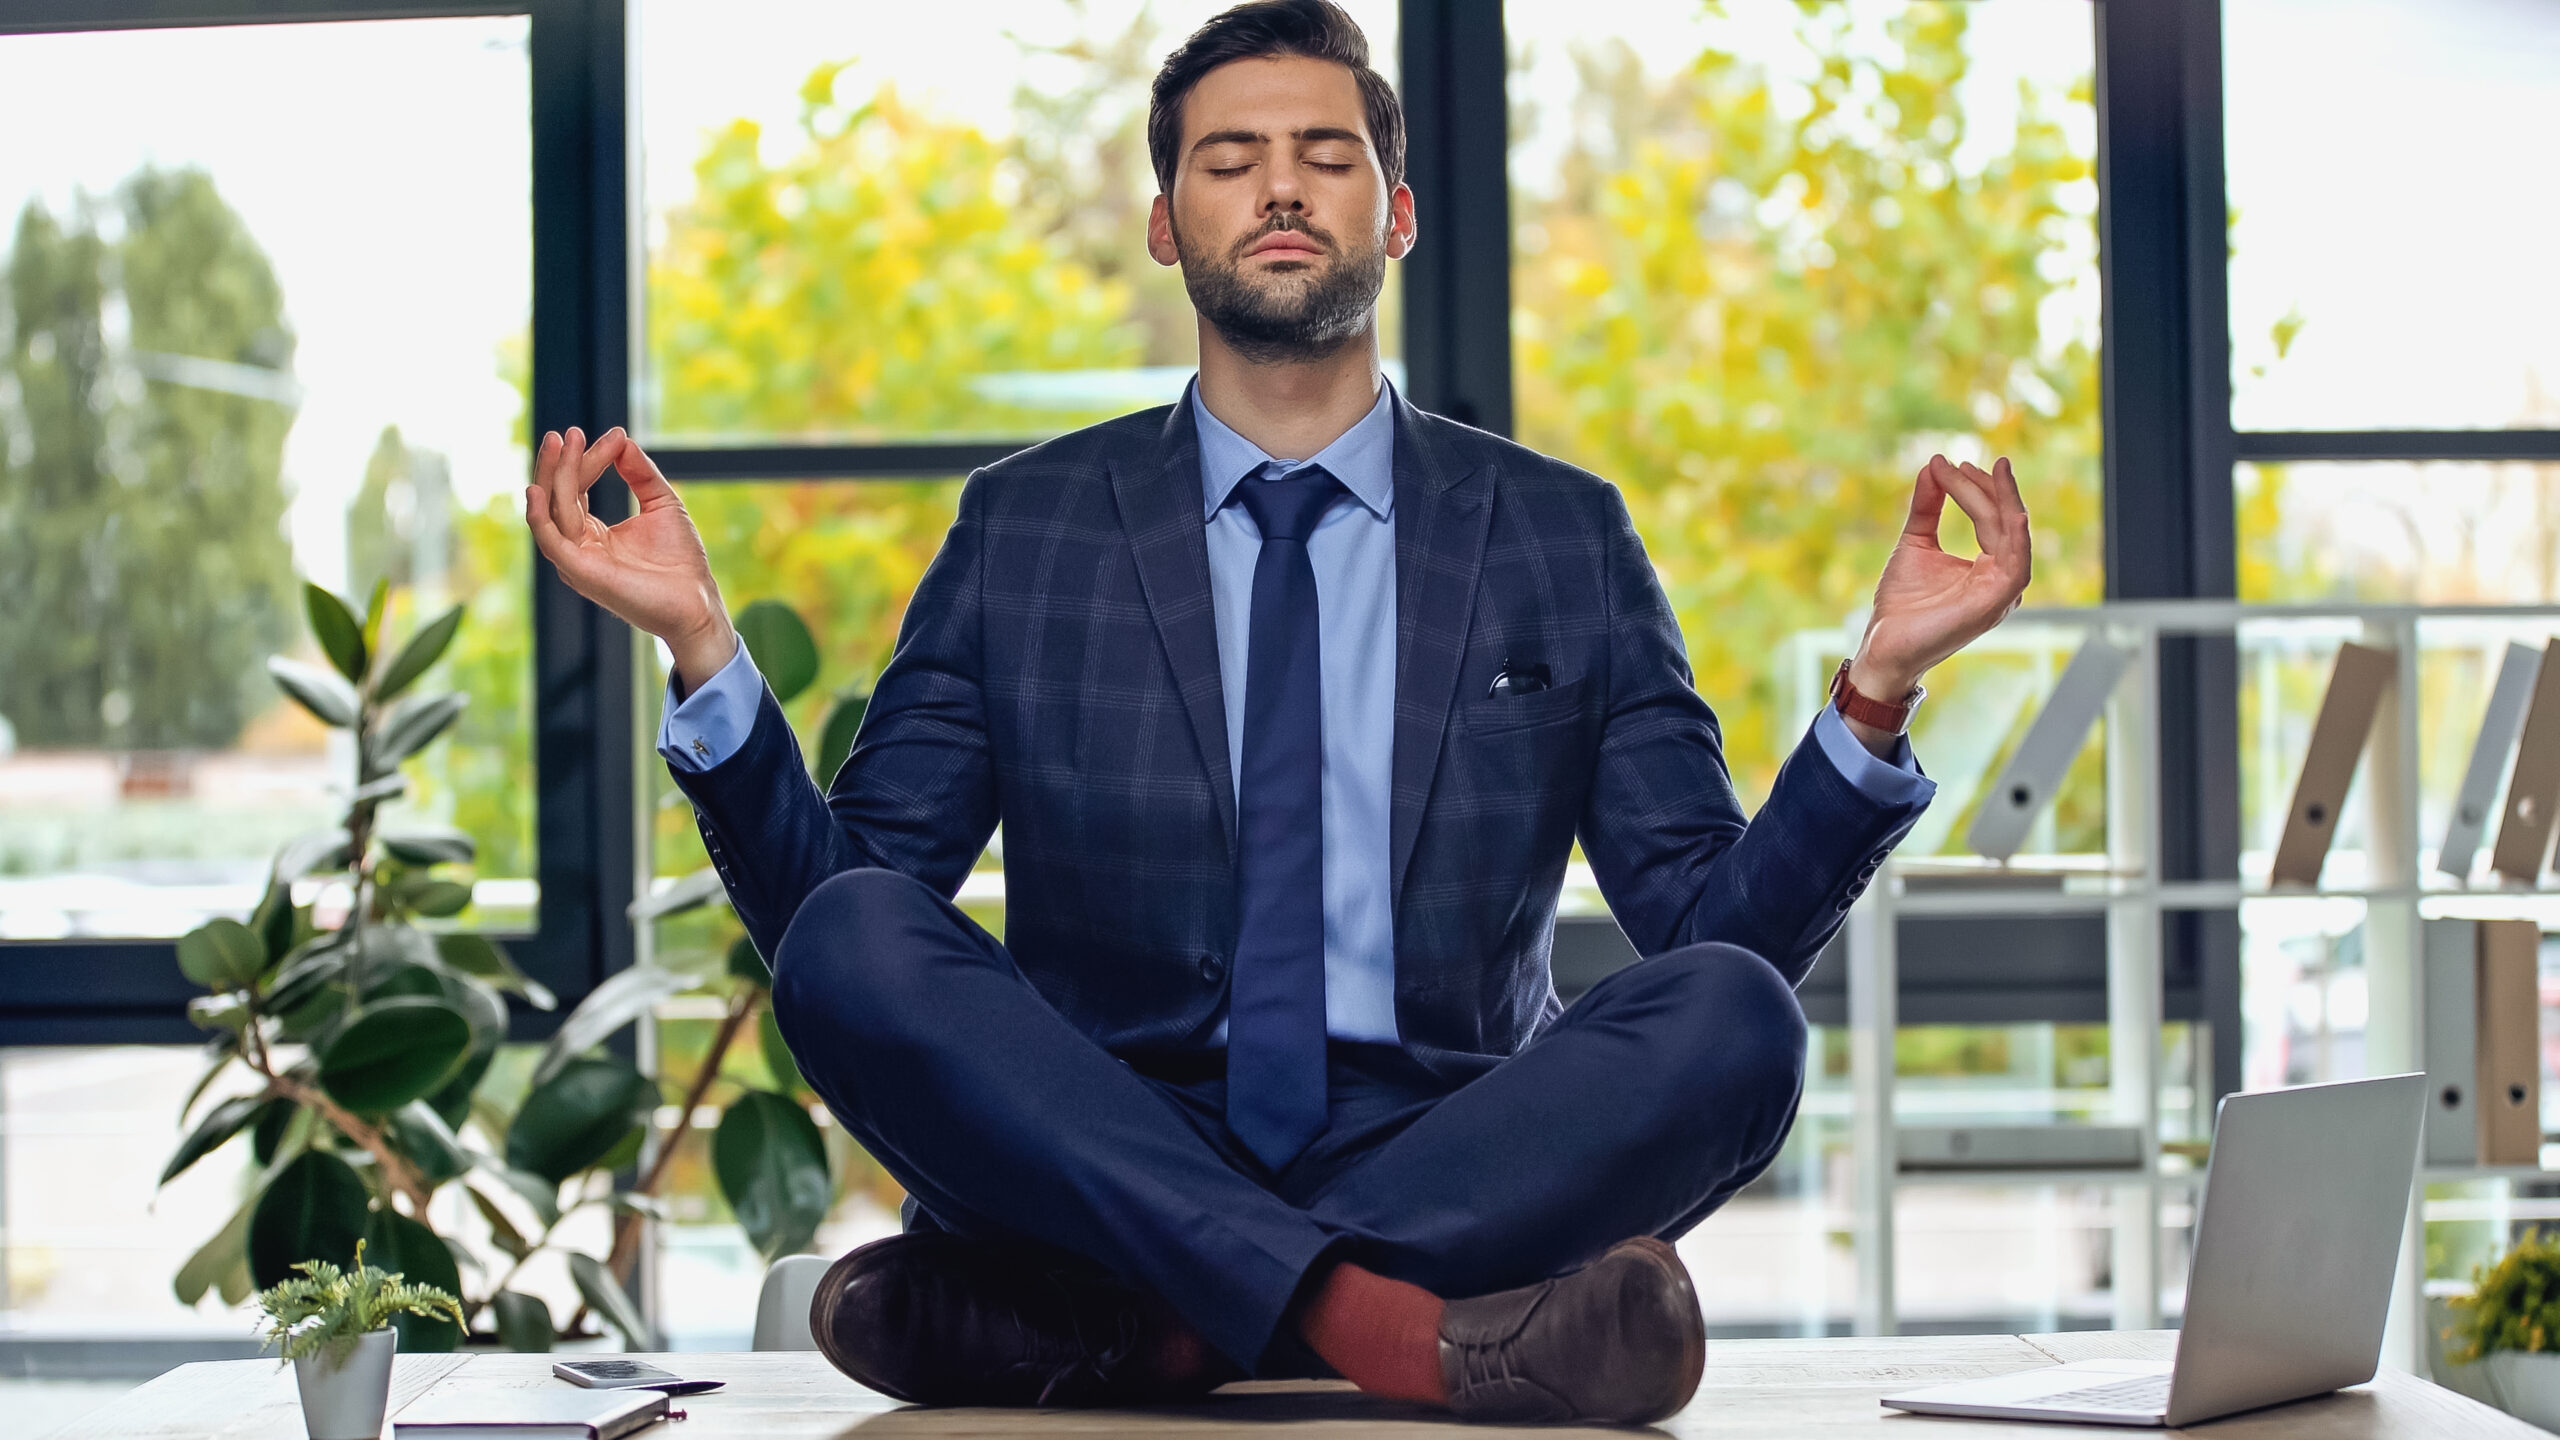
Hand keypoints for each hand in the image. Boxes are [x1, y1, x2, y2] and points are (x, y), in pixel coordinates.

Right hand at [523, 426, 736, 691]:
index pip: (577, 488)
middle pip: (557, 496)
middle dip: (560, 462)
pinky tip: (538, 489)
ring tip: (561, 443)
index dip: (589, 459)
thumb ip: (639, 472)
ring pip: (553, 510)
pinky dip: (539, 515)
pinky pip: (550, 540)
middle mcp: (577, 546)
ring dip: (555, 475)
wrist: (696, 601)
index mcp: (591, 532)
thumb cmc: (680, 560)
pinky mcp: (579, 572)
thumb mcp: (661, 503)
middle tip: (568, 432)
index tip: (616, 435)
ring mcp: (575, 560)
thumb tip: (620, 437)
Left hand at [1848, 453, 2032, 704]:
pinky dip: (2016, 534)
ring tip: (1993, 470)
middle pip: (2004, 520)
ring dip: (2003, 500)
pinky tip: (2010, 510)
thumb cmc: (1902, 604)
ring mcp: (2002, 592)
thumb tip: (1934, 464)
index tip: (1948, 462)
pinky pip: (2016, 564)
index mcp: (1989, 565)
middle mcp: (2001, 577)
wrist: (1885, 644)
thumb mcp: (1916, 543)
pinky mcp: (1995, 603)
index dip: (1974, 487)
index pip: (1992, 517)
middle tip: (1965, 461)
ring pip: (2013, 534)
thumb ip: (1928, 507)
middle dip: (1987, 487)